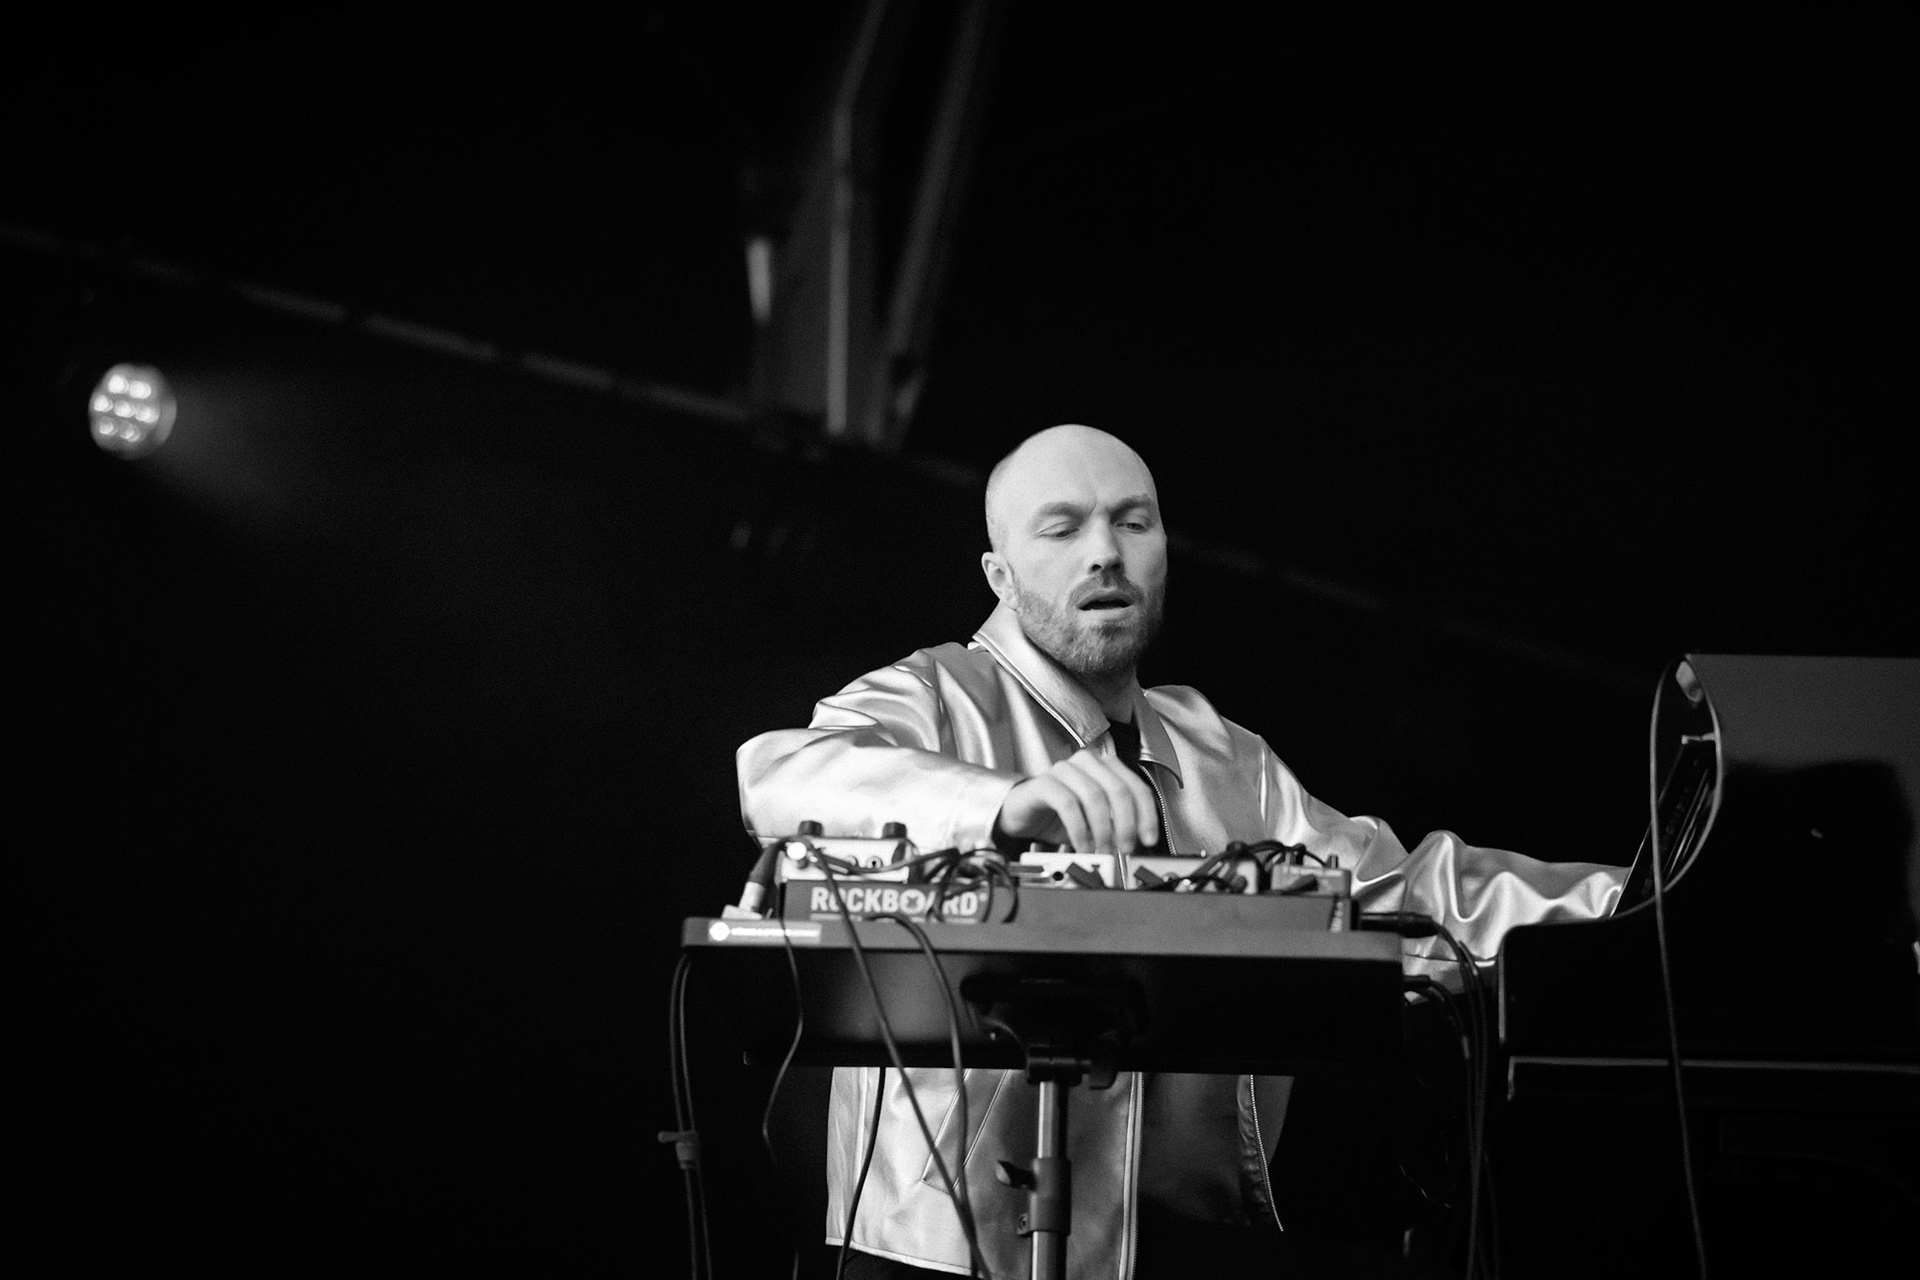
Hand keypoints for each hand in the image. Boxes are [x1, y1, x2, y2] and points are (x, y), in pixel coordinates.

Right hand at [993, 747, 1159, 858]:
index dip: (1147, 815)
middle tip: (1125, 848)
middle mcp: (1087, 763)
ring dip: (1102, 829)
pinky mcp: (1043, 783)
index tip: (1148, 839)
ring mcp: (1064, 770)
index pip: (1137, 787)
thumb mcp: (1098, 823)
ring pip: (1094, 796)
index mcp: (1106, 767)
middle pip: (1119, 790)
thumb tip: (1138, 845)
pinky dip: (1079, 829)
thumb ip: (1119, 828)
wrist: (1024, 814)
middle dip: (1126, 824)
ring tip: (1102, 850)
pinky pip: (1067, 804)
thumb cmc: (1060, 816)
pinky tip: (1082, 845)